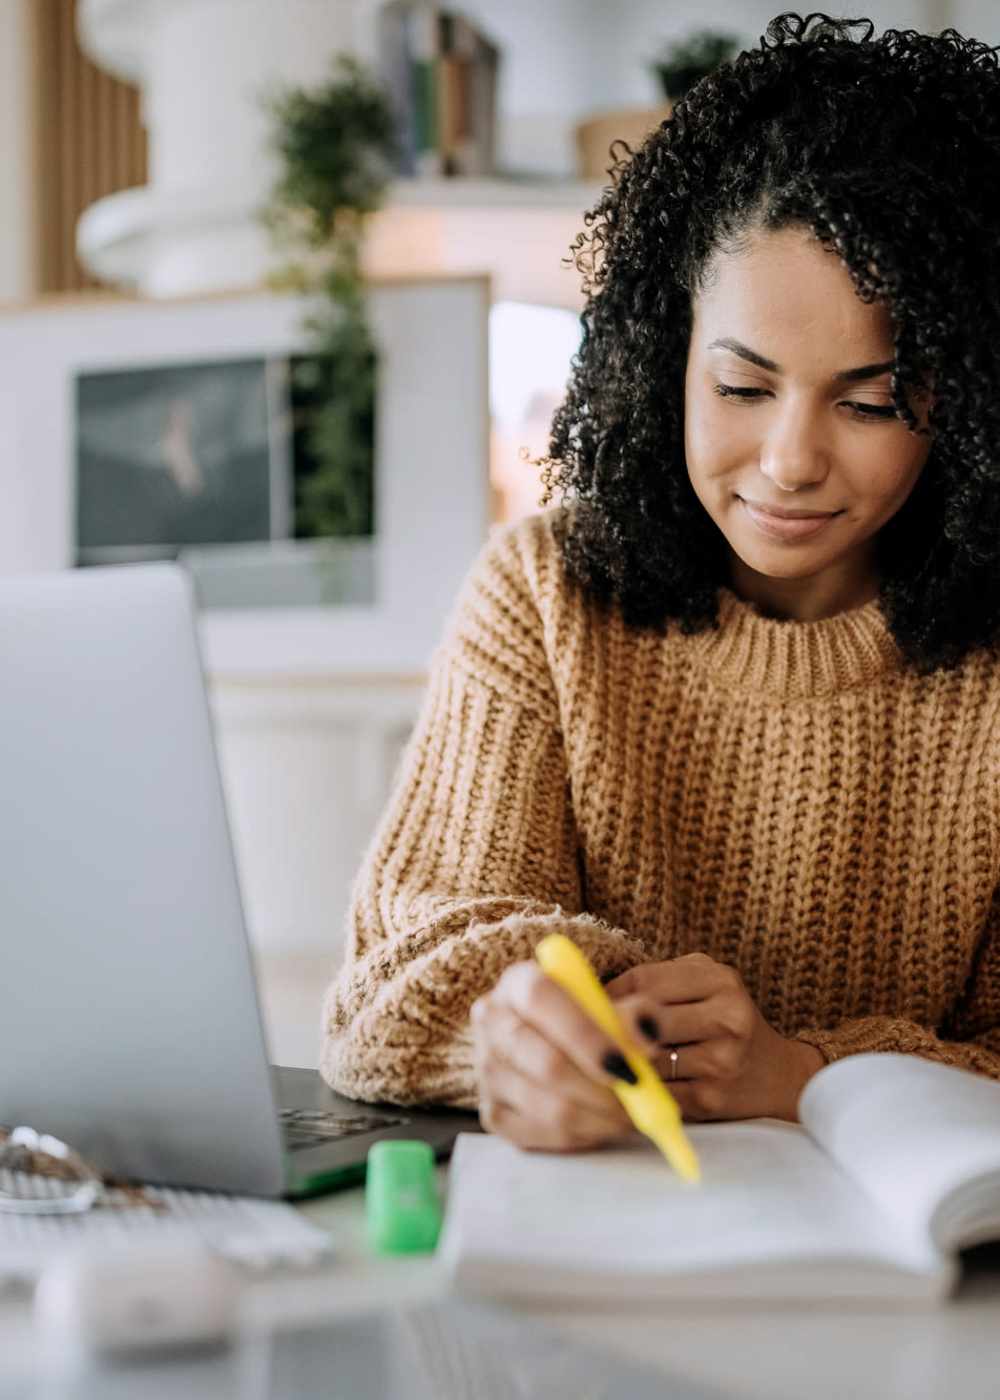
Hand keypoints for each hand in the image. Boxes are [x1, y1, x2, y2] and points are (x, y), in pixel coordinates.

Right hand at [470, 960, 663, 1151]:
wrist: (555, 1044)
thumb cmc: (588, 1020)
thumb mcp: (616, 1004)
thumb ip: (638, 1014)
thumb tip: (645, 1042)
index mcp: (518, 983)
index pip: (542, 999)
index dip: (585, 1034)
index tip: (627, 1065)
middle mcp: (492, 1021)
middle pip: (546, 1062)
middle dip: (601, 1090)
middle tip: (637, 1101)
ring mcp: (485, 1069)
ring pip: (547, 1106)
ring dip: (598, 1119)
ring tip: (628, 1116)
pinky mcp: (490, 1111)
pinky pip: (540, 1133)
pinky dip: (580, 1136)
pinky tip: (601, 1124)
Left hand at [605, 954, 823, 1122]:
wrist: (776, 1076)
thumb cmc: (724, 1022)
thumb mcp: (703, 985)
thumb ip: (658, 981)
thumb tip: (593, 992)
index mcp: (720, 981)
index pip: (645, 981)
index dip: (610, 994)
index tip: (591, 1004)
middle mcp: (727, 1018)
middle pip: (644, 1020)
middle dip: (612, 1029)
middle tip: (591, 1034)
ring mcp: (722, 1061)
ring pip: (646, 1058)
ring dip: (623, 1061)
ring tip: (611, 1057)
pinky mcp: (711, 1099)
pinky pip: (656, 1093)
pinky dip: (637, 1089)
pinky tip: (631, 1083)